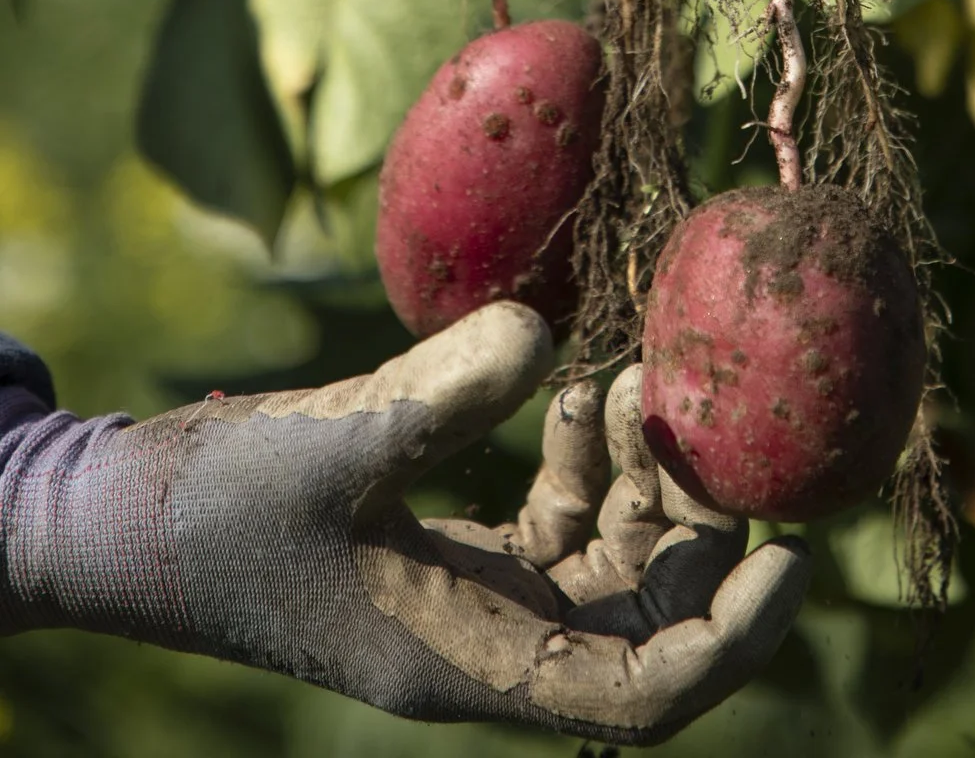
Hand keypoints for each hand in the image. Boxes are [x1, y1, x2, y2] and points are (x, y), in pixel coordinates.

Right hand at [0, 304, 807, 743]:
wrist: (131, 521)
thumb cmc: (217, 511)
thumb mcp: (333, 448)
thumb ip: (442, 394)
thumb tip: (547, 333)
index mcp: (472, 660)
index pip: (639, 692)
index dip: (730, 640)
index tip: (794, 557)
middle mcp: (490, 639)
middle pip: (642, 612)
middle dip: (693, 521)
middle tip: (711, 413)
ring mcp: (472, 594)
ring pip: (605, 555)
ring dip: (637, 473)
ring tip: (641, 373)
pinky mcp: (447, 543)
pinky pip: (553, 512)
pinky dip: (579, 452)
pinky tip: (578, 376)